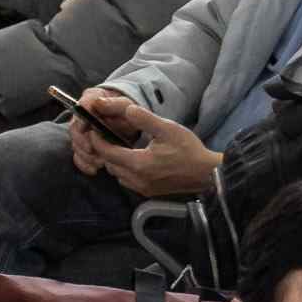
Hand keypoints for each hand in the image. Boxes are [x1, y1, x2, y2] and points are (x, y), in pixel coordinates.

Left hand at [62, 91, 215, 197]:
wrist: (207, 173)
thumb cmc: (189, 150)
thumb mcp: (167, 129)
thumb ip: (144, 119)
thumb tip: (127, 108)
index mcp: (138, 163)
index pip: (106, 153)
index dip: (97, 141)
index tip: (94, 130)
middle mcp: (136, 179)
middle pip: (109, 165)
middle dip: (104, 151)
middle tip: (105, 135)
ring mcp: (142, 188)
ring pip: (117, 175)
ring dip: (114, 162)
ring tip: (118, 146)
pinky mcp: (148, 192)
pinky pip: (127, 181)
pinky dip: (124, 170)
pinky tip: (132, 159)